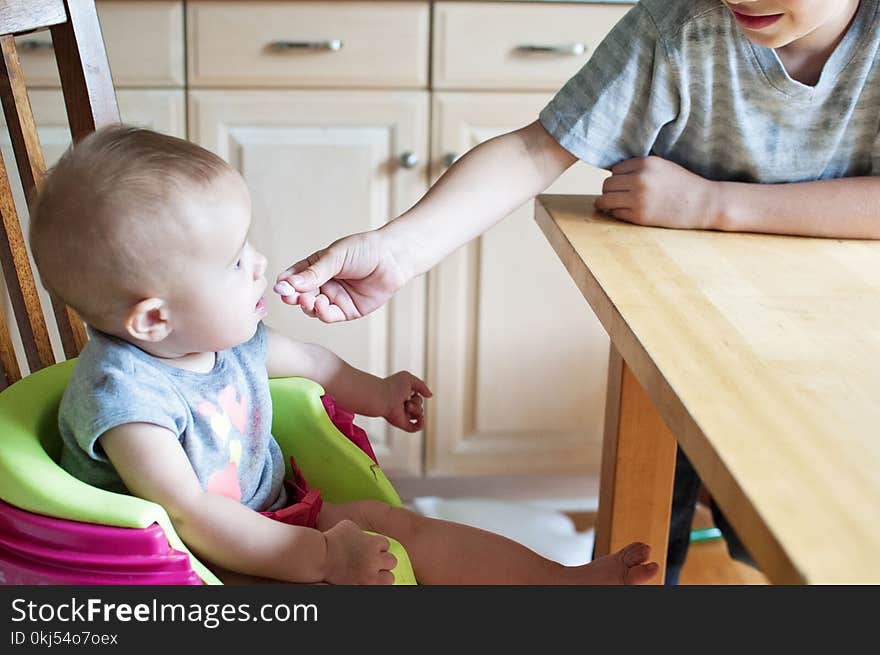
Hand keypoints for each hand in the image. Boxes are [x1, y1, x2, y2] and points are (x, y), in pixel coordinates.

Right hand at [274, 230, 406, 322]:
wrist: (393, 258)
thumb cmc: (364, 250)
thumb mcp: (335, 257)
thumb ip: (313, 273)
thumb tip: (288, 284)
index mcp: (316, 267)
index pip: (294, 277)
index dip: (286, 283)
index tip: (280, 287)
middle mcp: (323, 284)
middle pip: (300, 295)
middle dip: (293, 297)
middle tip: (289, 297)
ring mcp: (334, 298)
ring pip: (312, 308)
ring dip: (307, 305)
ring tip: (308, 299)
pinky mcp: (347, 311)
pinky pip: (329, 316)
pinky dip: (322, 313)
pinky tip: (321, 305)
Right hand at [322, 519, 396, 584]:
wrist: (319, 557)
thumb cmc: (332, 539)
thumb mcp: (349, 526)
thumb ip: (363, 532)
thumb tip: (368, 537)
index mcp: (373, 544)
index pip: (386, 545)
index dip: (378, 546)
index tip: (370, 548)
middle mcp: (374, 561)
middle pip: (391, 561)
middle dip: (383, 560)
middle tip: (374, 561)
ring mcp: (368, 577)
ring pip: (389, 578)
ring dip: (382, 575)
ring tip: (373, 573)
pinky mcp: (362, 587)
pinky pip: (376, 587)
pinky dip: (372, 584)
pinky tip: (365, 580)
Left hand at [383, 371, 431, 431]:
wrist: (383, 397)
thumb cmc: (393, 386)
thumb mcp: (409, 379)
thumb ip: (422, 385)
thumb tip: (430, 396)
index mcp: (403, 395)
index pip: (417, 396)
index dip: (417, 392)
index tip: (410, 390)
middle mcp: (402, 405)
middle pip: (419, 405)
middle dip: (417, 402)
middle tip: (406, 399)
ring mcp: (402, 415)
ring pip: (419, 415)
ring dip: (416, 409)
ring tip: (407, 406)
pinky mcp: (402, 423)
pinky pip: (415, 427)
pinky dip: (421, 424)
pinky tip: (420, 418)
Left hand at [594, 156, 719, 229]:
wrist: (703, 203)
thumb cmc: (683, 184)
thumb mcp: (662, 166)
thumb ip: (640, 168)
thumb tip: (612, 174)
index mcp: (645, 163)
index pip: (615, 170)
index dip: (618, 178)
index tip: (623, 184)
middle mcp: (639, 179)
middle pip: (607, 184)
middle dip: (610, 190)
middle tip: (617, 196)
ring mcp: (638, 199)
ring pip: (605, 200)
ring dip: (607, 203)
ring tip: (611, 205)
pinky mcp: (639, 216)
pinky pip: (615, 213)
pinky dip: (618, 213)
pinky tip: (627, 213)